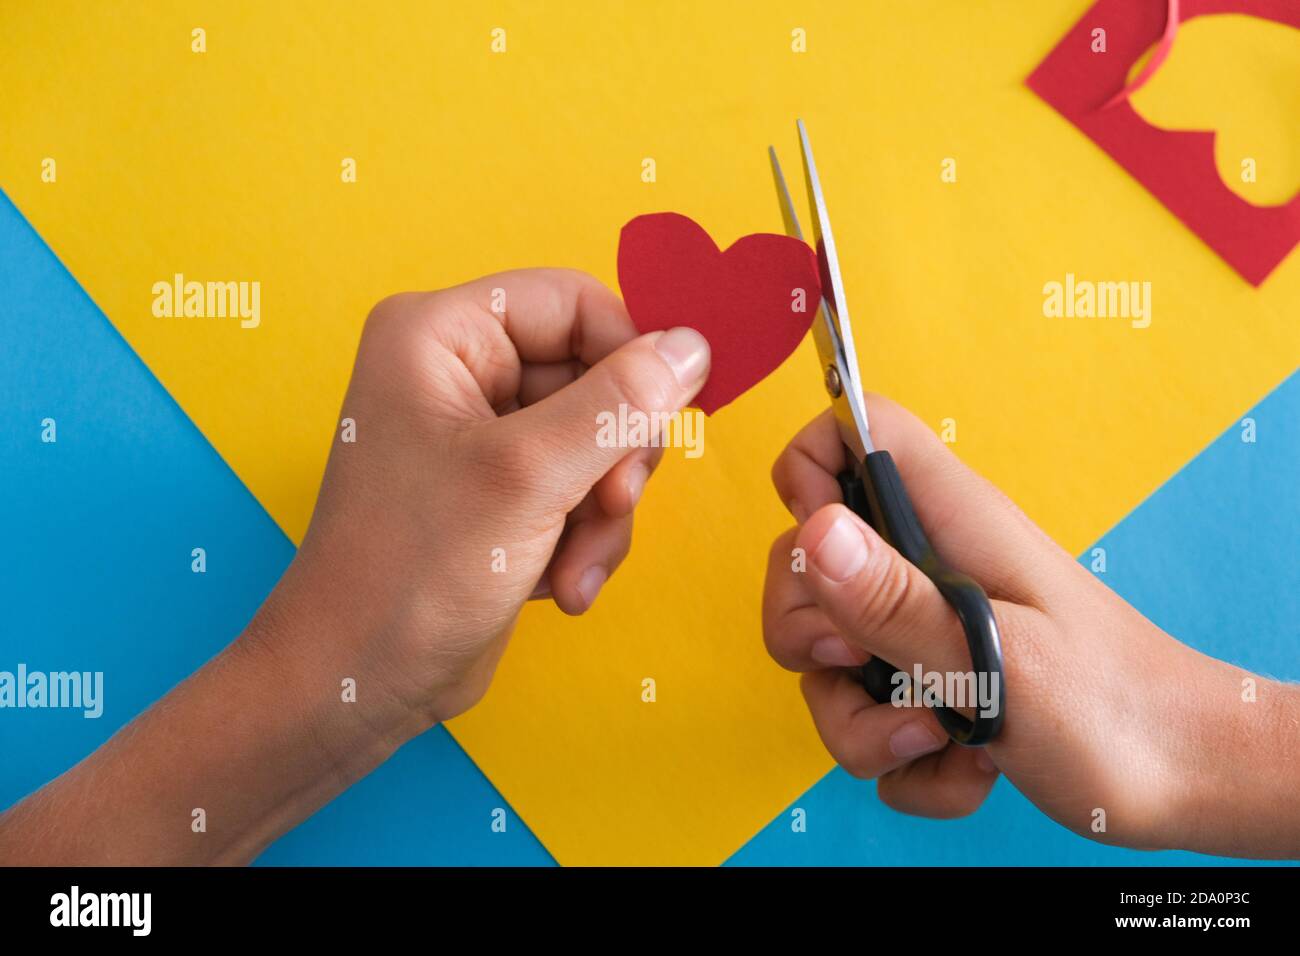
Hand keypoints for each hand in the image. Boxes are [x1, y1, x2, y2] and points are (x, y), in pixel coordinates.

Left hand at [0, 268, 711, 864]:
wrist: (357, 682)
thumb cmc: (416, 570)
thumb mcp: (528, 475)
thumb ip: (617, 405)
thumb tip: (694, 345)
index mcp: (442, 334)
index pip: (575, 302)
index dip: (627, 359)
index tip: (650, 425)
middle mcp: (461, 372)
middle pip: (596, 376)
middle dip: (613, 457)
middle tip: (608, 508)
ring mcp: (482, 437)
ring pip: (599, 441)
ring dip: (604, 513)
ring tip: (571, 567)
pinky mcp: (502, 494)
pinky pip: (581, 489)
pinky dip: (585, 539)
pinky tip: (561, 587)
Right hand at [763, 397, 1299, 857]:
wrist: (1185, 780)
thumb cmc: (1114, 707)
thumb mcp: (996, 655)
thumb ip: (896, 599)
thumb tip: (814, 532)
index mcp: (949, 523)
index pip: (854, 434)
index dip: (808, 471)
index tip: (816, 548)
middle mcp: (926, 567)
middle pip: (807, 560)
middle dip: (812, 631)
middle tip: (868, 664)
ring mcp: (922, 631)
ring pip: (827, 659)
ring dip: (863, 722)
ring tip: (939, 736)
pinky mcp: (927, 689)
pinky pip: (867, 723)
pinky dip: (904, 762)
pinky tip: (965, 766)